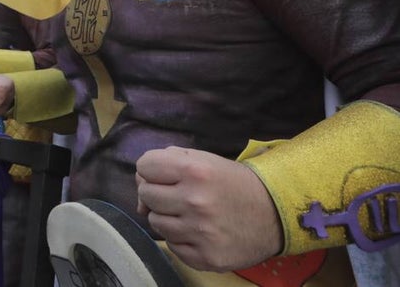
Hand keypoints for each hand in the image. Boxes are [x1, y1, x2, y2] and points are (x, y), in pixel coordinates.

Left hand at [136, 147, 280, 270]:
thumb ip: (168, 161)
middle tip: (176, 195)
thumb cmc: (234, 183)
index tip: (163, 175)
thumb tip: (140, 182)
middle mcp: (194, 201)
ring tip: (188, 213)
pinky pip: (171, 246)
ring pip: (155, 222)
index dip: (151, 169)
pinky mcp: (205, 257)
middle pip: (145, 194)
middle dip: (156, 193)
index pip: (144, 166)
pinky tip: (197, 231)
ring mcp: (199, 232)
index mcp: (195, 171)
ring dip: (166, 217)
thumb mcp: (205, 159)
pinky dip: (179, 238)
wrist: (276, 214)